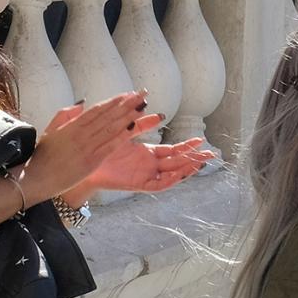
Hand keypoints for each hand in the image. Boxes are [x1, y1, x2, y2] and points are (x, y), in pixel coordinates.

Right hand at [23, 92, 159, 195]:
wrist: (36, 178)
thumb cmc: (42, 156)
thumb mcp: (50, 131)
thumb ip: (64, 115)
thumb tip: (82, 103)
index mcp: (71, 126)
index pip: (97, 110)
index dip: (114, 101)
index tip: (127, 94)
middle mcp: (81, 134)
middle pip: (108, 116)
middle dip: (126, 104)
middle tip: (141, 94)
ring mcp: (87, 147)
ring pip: (111, 128)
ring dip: (128, 116)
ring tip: (142, 107)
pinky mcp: (91, 161)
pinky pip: (110, 146)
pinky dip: (123, 136)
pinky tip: (134, 127)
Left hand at [85, 136, 213, 193]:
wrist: (85, 162)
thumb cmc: (101, 147)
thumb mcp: (124, 132)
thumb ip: (140, 124)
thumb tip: (156, 112)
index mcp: (148, 154)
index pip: (173, 151)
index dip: (186, 146)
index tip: (200, 140)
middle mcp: (149, 165)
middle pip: (177, 163)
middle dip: (194, 158)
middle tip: (211, 154)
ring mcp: (145, 175)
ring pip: (172, 175)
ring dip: (186, 169)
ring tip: (201, 163)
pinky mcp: (138, 184)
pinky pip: (158, 185)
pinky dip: (170, 181)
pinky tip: (180, 175)